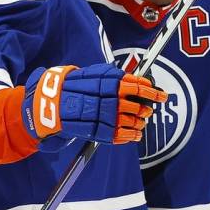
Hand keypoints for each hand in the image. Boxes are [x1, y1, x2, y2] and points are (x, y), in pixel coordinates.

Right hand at [22, 63, 167, 146]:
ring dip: (137, 123)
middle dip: (143, 109)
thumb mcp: (93, 74)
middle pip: (131, 105)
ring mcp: (96, 115)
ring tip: (142, 123)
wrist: (48, 101)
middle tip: (149, 110)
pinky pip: (114, 135)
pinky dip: (128, 136)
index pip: (133, 86)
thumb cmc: (74, 85)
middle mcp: (101, 98)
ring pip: (125, 120)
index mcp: (103, 81)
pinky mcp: (91, 130)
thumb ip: (114, 78)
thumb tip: (140, 82)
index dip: (149, 91)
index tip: (161, 95)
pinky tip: (135, 135)